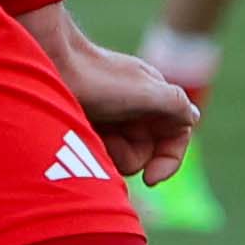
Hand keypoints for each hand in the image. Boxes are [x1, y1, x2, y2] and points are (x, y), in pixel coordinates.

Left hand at [29, 11, 198, 186]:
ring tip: (91, 133)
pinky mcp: (91, 123)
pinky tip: (81, 134)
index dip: (169, 161)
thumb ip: (175, 104)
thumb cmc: (98, 79)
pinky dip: (94, 148)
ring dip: (109, 152)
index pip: (177, 138)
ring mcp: (114, 117)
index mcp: (157, 97)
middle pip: (147, 153)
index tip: (151, 179)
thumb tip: (194, 117)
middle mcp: (138, 108)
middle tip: (108, 139)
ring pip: (122, 155)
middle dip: (130, 154)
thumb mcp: (145, 91)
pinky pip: (101, 150)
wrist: (50, 64)